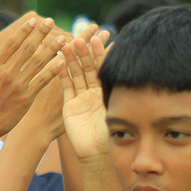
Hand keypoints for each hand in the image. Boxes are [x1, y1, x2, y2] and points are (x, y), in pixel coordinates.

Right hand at [0, 14, 63, 137]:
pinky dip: (53, 70)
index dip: (24, 30)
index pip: (12, 43)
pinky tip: (63, 61)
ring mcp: (17, 85)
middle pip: (27, 48)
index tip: (35, 19)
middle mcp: (6, 72)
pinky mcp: (25, 99)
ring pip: (38, 62)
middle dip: (41, 33)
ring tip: (64, 38)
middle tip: (51, 21)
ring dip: (52, 49)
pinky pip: (42, 81)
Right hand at [60, 35, 108, 160]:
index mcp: (107, 91)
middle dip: (84, 52)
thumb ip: (117, 88)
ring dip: (71, 60)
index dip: (100, 53)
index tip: (98, 37)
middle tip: (80, 37)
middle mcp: (94, 93)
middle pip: (88, 68)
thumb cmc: (111, 132)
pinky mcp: (70, 106)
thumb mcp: (116, 107)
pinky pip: (66, 87)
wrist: (97, 153)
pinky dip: (62, 75)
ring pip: (75, 75)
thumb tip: (131, 64)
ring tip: (66, 44)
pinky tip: (59, 62)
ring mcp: (81, 99)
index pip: (102, 67)